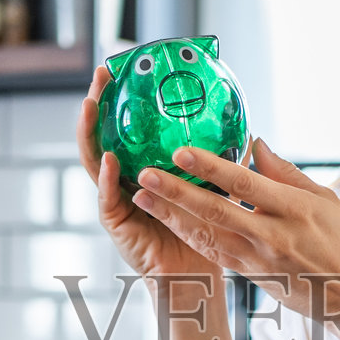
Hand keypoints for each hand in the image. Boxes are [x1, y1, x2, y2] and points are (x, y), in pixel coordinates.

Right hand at [76, 66, 218, 280]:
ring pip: (93, 159)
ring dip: (90, 132)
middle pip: (102, 134)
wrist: (196, 272)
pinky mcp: (115, 222)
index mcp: (143, 167)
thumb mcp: (215, 186)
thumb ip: (219, 159)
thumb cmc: (205, 230)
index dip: (120, 98)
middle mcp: (123, 178)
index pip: (125, 127)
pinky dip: (105, 178)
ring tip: (90, 107)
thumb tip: (249, 131)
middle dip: (97, 103)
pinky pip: (106, 197)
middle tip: (100, 76)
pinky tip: (108, 159)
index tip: (120, 67)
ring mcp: (115, 198)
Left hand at [128, 140, 339, 323]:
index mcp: (294, 211)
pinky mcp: (251, 276)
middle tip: (145, 174)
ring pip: (206, 235)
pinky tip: (167, 220)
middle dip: (176, 193)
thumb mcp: (325, 200)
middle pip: (216, 212)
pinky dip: (188, 234)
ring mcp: (259, 260)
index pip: (245, 185)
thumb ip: (286, 173)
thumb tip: (255, 144)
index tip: (181, 151)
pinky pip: (213, 252)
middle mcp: (272, 237)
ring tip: (141, 196)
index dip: (211, 168)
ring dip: (171, 216)